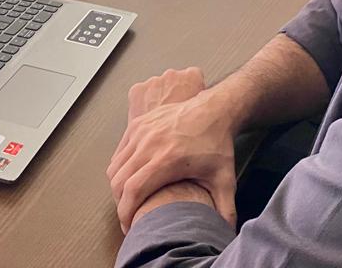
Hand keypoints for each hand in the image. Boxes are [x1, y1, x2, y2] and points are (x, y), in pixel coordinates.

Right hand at [107, 68, 237, 232]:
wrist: (214, 109)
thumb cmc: (217, 144)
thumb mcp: (225, 179)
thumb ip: (225, 209)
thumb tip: (226, 232)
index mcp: (168, 159)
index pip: (133, 191)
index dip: (126, 213)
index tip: (130, 227)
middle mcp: (150, 144)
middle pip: (119, 181)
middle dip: (121, 204)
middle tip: (130, 217)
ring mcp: (141, 131)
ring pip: (115, 166)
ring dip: (118, 187)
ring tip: (129, 200)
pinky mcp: (138, 123)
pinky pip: (119, 152)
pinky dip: (119, 168)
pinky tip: (130, 177)